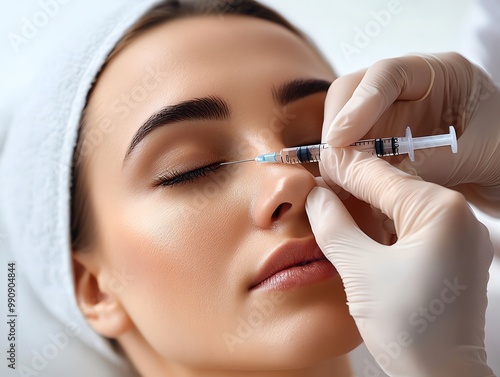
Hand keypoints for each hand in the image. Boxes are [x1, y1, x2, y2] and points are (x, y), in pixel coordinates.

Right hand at [305, 148, 494, 375]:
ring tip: (332, 201)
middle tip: (319, 184)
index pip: (379, 176)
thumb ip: (333, 225)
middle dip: (353, 185)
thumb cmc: (408, 327)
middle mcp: (456, 216)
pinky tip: (359, 224)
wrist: (442, 376)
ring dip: (366, 204)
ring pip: (400, 206)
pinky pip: (411, 225)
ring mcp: (458, 235)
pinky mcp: (452, 253)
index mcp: (439, 211)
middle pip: (392, 188)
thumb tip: (316, 196)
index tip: (318, 156)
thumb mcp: (359, 269)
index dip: (343, 167)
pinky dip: (382, 223)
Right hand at [323, 53, 499, 215]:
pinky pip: (357, 155)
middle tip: (334, 165)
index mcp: (441, 75)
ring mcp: (397, 120)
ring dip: (340, 154)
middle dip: (339, 129)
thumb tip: (376, 178)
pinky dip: (349, 172)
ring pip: (349, 128)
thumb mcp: (478, 154)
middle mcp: (411, 93)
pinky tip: (349, 190)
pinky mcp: (389, 149)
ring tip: (337, 183)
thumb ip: (427, 162)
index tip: (339, 139)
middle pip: (354, 95)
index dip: (358, 105)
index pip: (387, 75)